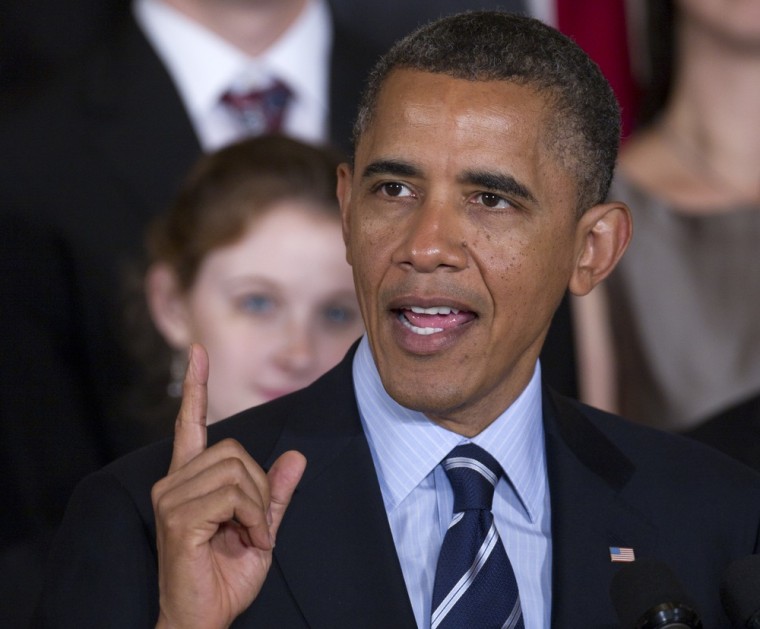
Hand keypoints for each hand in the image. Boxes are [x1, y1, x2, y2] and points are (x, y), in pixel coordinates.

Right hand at [152, 344, 306, 628]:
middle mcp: (173, 482)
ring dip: (258, 506)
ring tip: (248, 536)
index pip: (190, 423)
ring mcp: (171, 498)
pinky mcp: (178, 517)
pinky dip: (252, 518)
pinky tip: (244, 540)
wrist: (204, 619)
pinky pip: (233, 495)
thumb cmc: (226, 576)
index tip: (198, 351)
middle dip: (260, 487)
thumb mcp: (261, 529)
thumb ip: (276, 493)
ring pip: (237, 471)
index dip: (197, 386)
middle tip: (256, 525)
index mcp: (189, 480)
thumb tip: (297, 455)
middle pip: (235, 449)